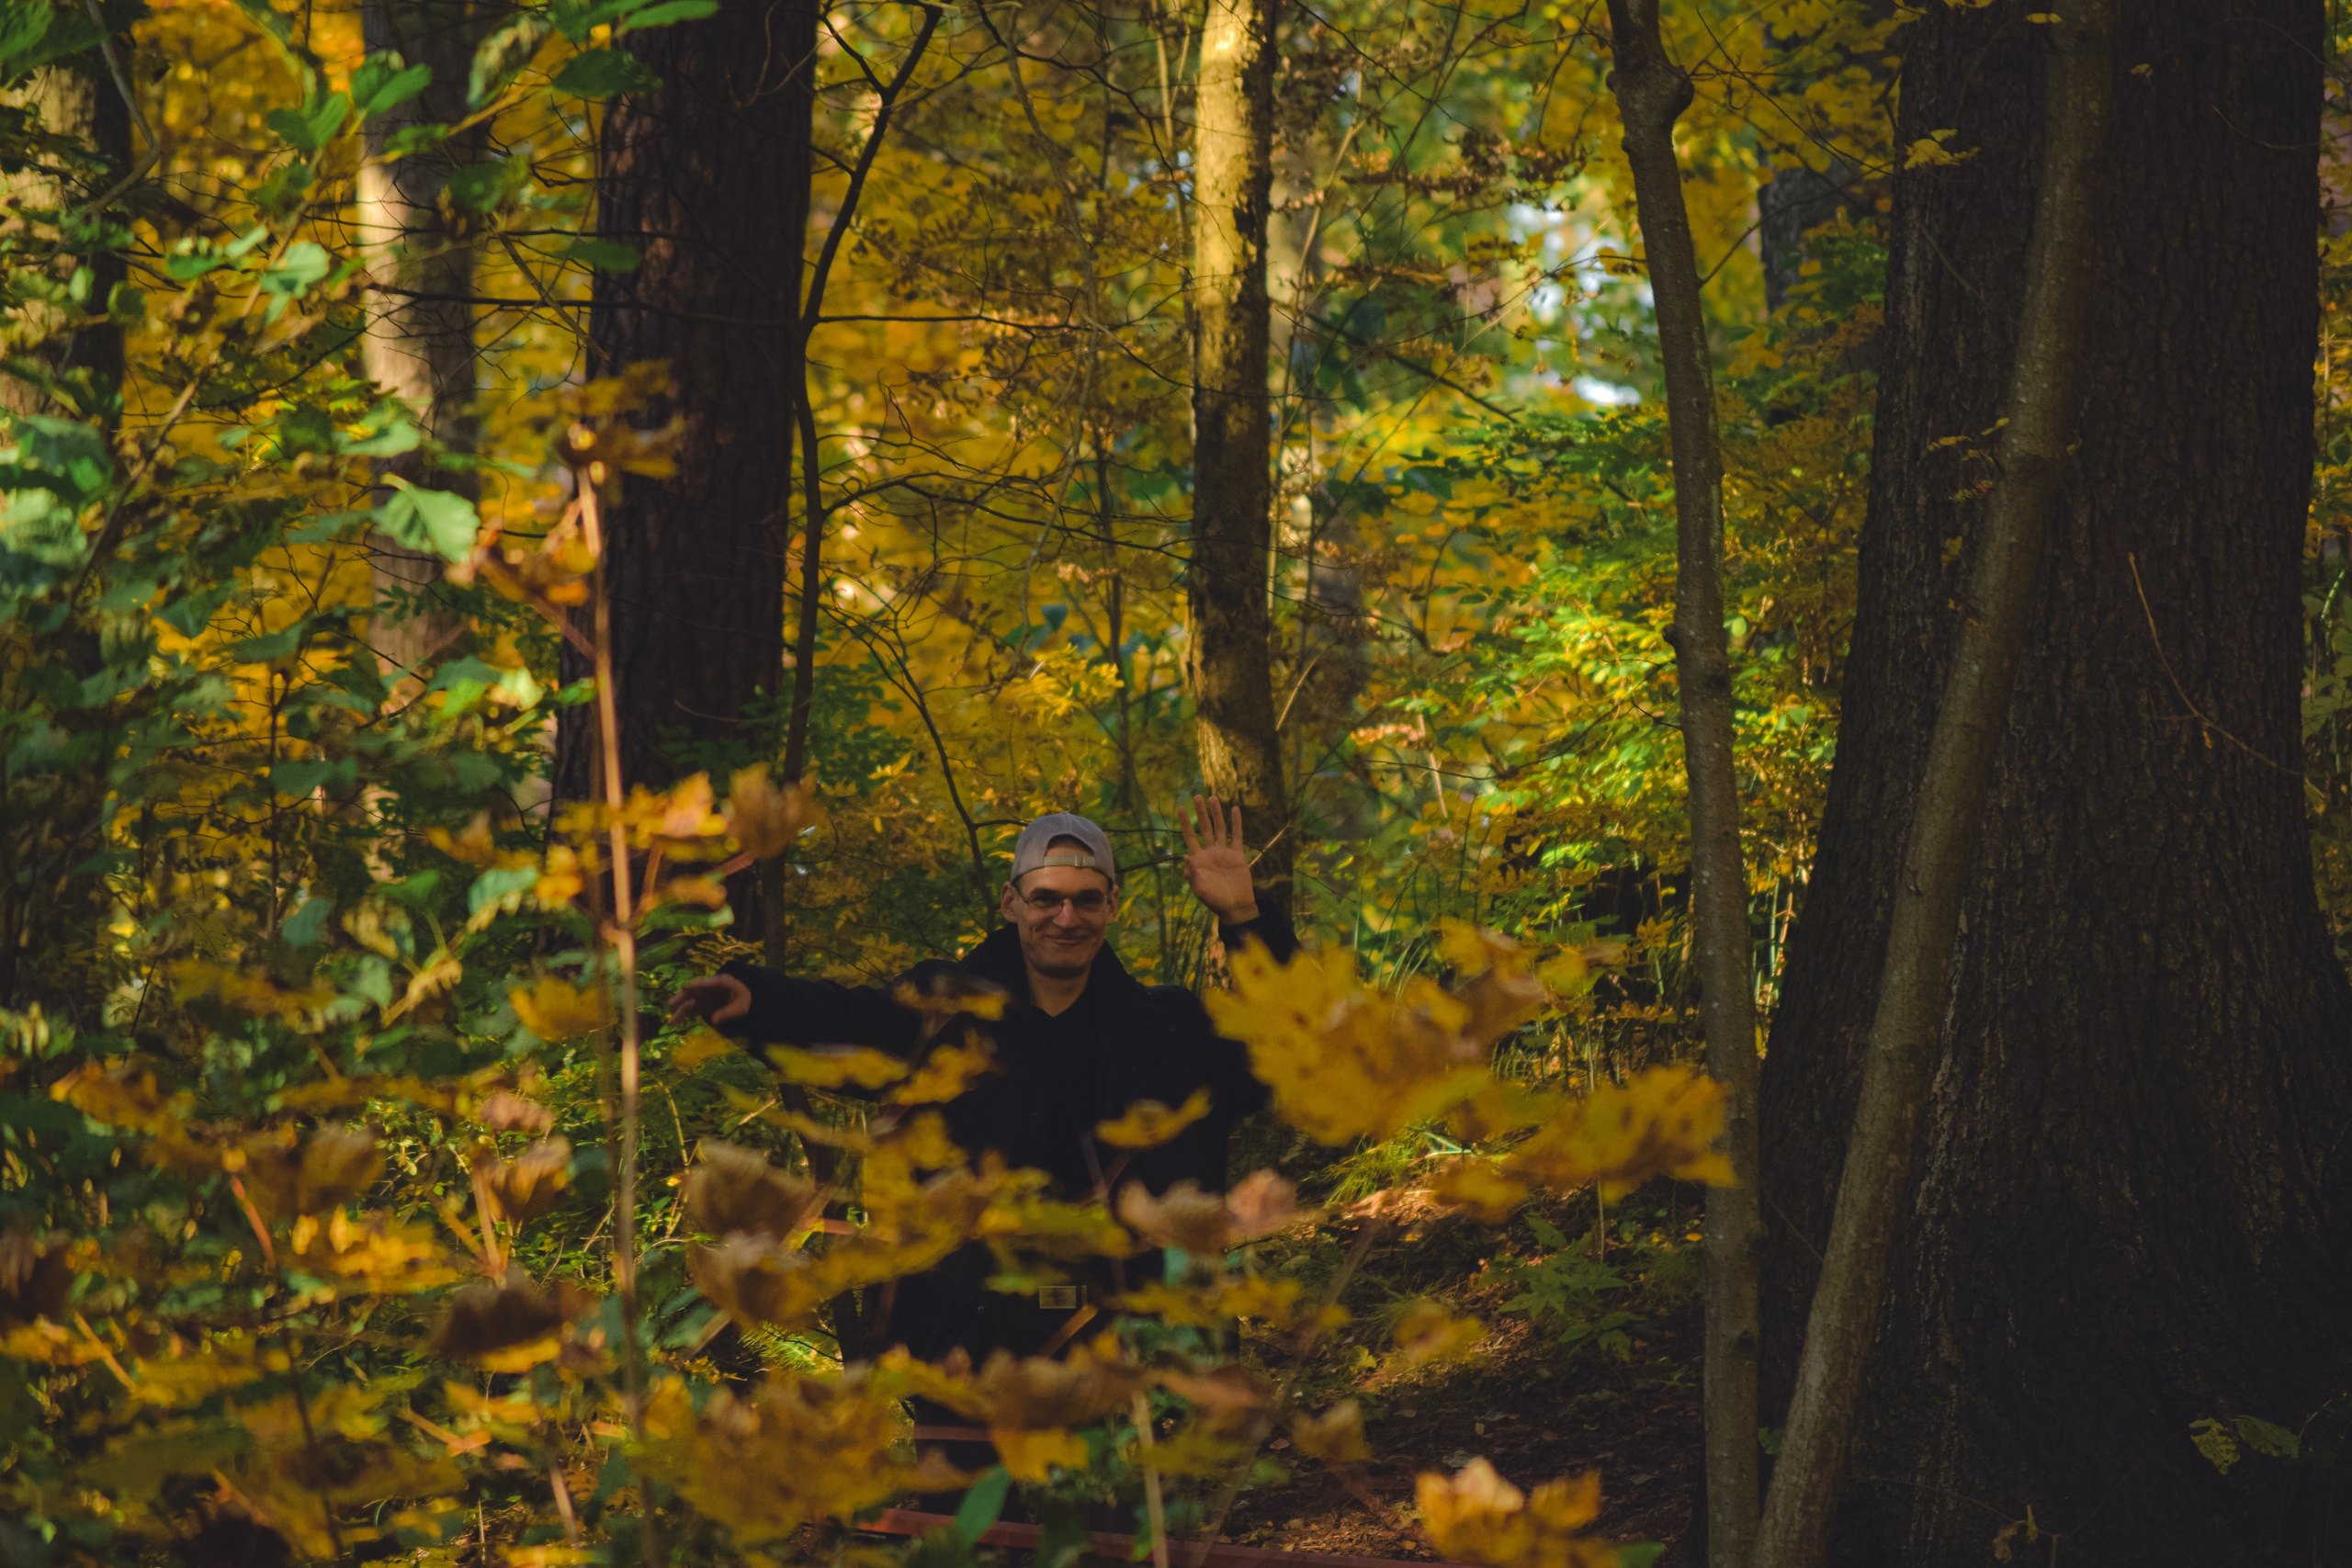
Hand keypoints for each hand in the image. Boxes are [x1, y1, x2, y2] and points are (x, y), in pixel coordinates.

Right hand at [668, 974, 749, 1027]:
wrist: (745, 999)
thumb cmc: (744, 1000)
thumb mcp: (741, 1007)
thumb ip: (728, 1013)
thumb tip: (714, 1021)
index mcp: (723, 982)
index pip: (709, 983)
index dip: (697, 984)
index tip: (686, 987)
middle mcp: (710, 987)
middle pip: (694, 990)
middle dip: (682, 996)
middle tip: (671, 1003)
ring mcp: (705, 995)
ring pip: (690, 1000)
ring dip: (680, 1009)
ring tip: (670, 1022)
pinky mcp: (703, 1003)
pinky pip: (693, 1008)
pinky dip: (686, 1014)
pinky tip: (678, 1021)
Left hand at [1179, 794, 1258, 923]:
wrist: (1235, 907)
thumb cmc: (1215, 901)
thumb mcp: (1200, 890)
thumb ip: (1192, 874)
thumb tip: (1185, 857)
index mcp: (1199, 860)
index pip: (1190, 837)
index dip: (1185, 823)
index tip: (1180, 808)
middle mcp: (1210, 852)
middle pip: (1204, 828)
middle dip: (1201, 813)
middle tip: (1197, 797)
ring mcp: (1224, 852)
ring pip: (1220, 828)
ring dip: (1217, 814)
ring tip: (1213, 798)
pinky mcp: (1238, 855)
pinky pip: (1237, 836)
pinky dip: (1236, 823)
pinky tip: (1234, 810)